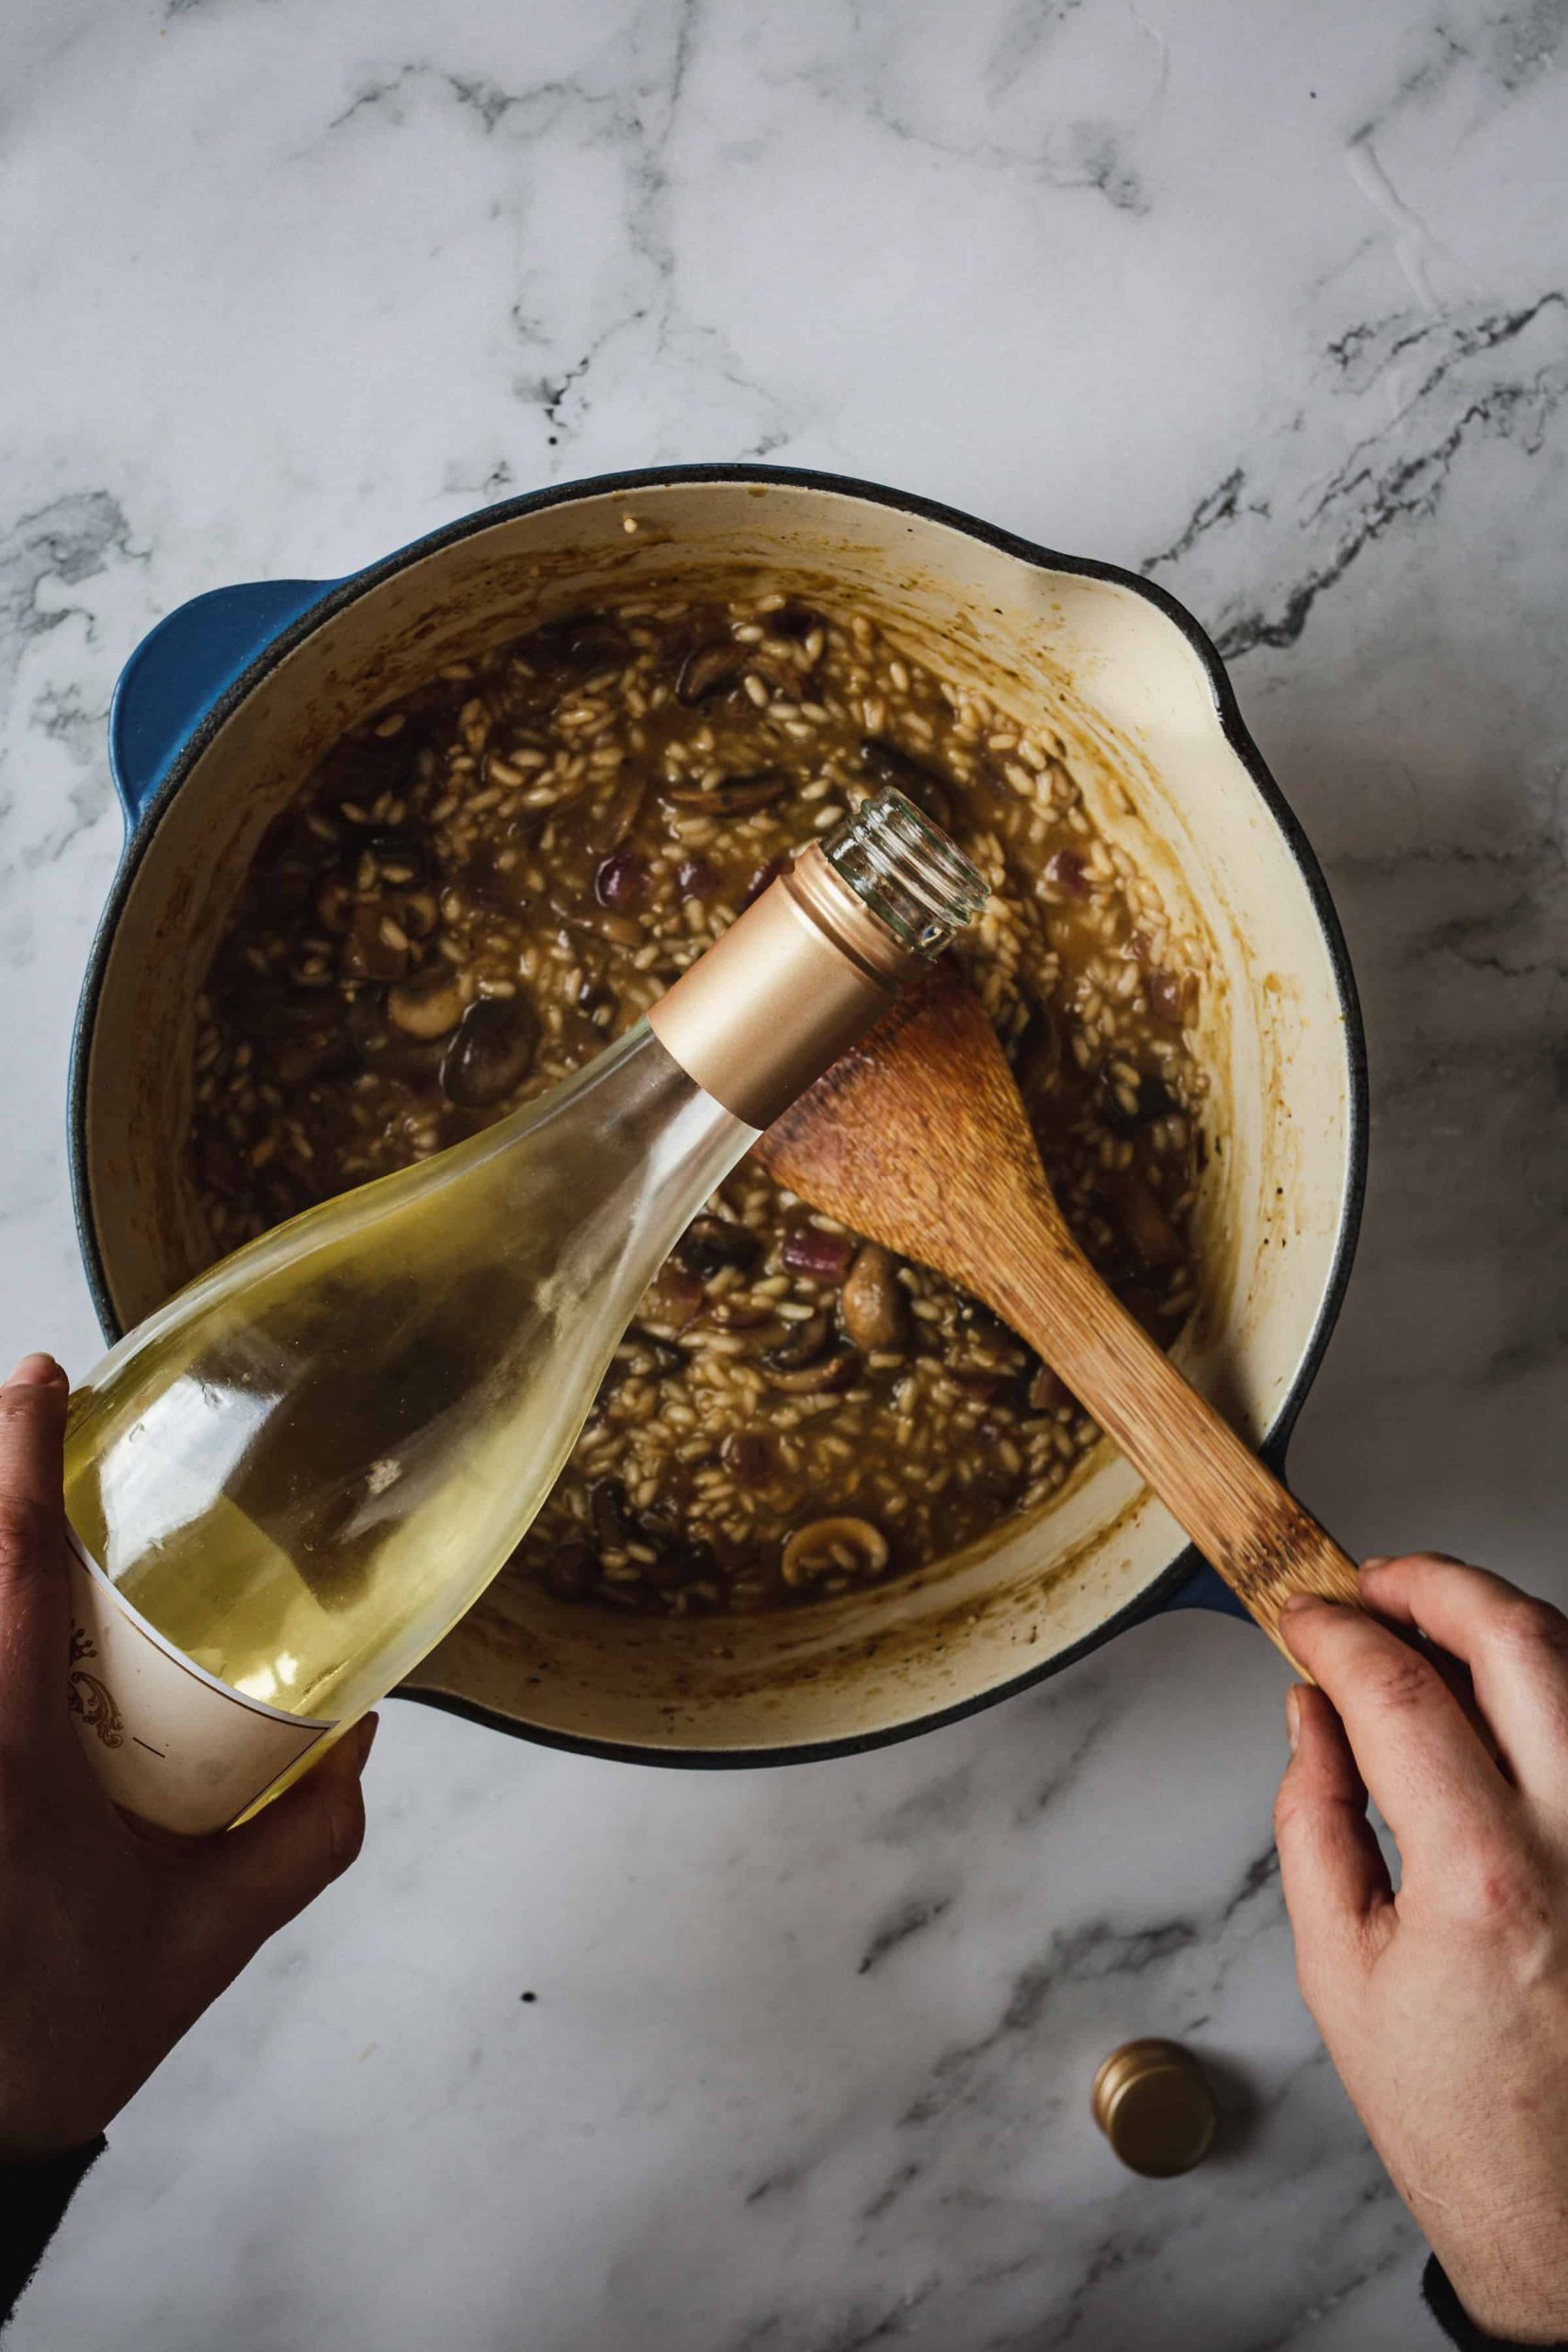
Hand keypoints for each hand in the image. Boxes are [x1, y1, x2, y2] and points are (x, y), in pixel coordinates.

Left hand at [0, 1353, 375, 2161]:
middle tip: (29, 1424)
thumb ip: (307, 1834)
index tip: (38, 1375)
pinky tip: (16, 1628)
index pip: (5, 1566)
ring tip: (25, 1524)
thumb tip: (363, 1733)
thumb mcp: (209, 1936)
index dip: (15, 1456)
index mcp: (8, 1753)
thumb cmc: (59, 2039)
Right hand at [1277, 1556, 1567, 2344]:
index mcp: (1483, 1879)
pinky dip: (1554, 1689)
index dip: (1336, 1631)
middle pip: (1519, 1638)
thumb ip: (1316, 1818)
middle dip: (1432, 1583)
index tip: (1303, 1619)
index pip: (1397, 1688)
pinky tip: (1505, 1703)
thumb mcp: (1341, 1972)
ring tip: (1433, 1632)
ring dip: (1501, 1624)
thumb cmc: (1467, 2126)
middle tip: (1377, 1586)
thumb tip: (1312, 1712)